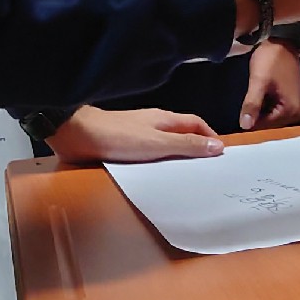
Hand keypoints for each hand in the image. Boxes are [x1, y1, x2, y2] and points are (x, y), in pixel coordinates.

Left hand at [48, 106, 223, 163]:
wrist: (77, 135)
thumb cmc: (118, 136)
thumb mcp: (158, 143)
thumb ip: (186, 145)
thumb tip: (218, 146)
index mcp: (164, 119)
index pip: (196, 123)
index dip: (210, 136)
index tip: (222, 155)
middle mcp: (153, 124)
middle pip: (182, 134)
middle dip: (196, 150)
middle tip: (208, 172)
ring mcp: (138, 135)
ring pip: (165, 146)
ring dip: (177, 160)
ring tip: (187, 180)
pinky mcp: (124, 147)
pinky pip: (148, 156)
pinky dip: (158, 166)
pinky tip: (158, 180)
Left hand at [240, 38, 299, 128]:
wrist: (282, 41)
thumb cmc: (271, 59)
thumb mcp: (258, 82)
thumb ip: (252, 104)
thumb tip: (245, 125)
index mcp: (292, 110)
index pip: (266, 127)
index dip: (251, 122)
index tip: (239, 116)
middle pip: (272, 124)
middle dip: (258, 117)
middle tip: (246, 106)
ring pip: (274, 118)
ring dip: (262, 112)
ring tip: (254, 100)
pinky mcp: (296, 100)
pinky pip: (279, 110)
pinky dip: (269, 106)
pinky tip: (262, 97)